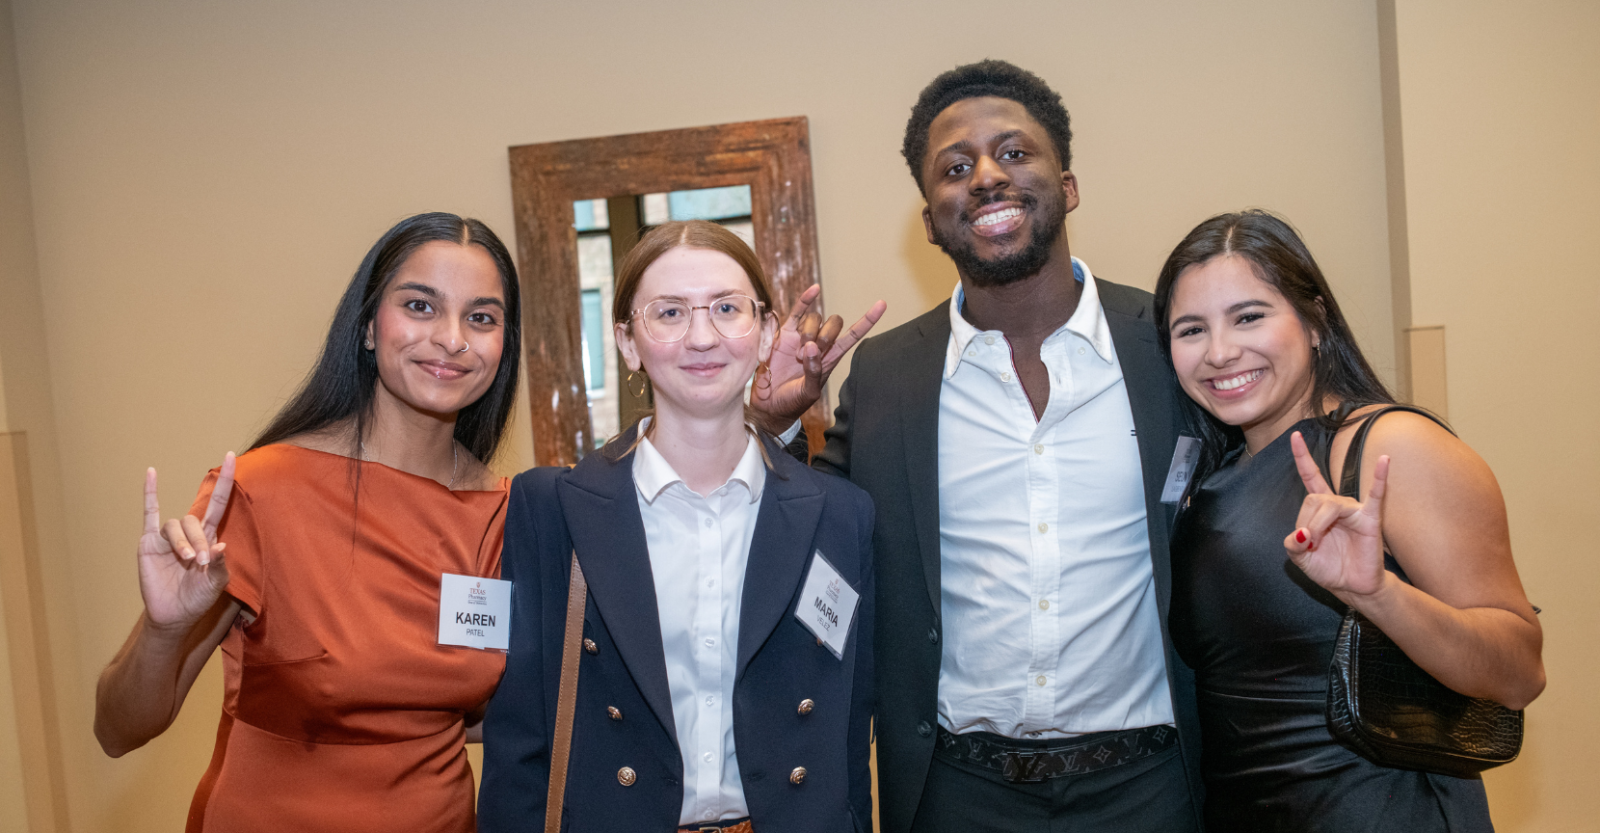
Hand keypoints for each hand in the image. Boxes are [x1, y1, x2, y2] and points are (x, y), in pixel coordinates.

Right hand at [138, 453, 234, 631]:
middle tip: (200, 561)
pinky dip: (150, 494)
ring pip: (175, 526)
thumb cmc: (197, 598)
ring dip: (182, 541)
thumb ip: (219, 565)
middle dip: (198, 540)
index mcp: (209, 538)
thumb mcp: (215, 584)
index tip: (232, 457)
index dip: (225, 482)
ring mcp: (168, 537)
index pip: (218, 504)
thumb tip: (221, 545)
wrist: (173, 615)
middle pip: (195, 522)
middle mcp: (189, 533)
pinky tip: (152, 474)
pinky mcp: (149, 543)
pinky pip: (149, 514)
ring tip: (187, 560)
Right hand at [751, 284, 885, 424]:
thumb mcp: (808, 392)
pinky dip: (805, 300)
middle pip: (833, 323)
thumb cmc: (793, 400)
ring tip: (798, 356)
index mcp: (831, 357)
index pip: (853, 335)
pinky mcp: (785, 334)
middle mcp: (819, 344)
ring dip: (808, 333)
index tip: (881, 304)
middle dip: (824, 335)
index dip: (867, 320)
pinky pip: (797, 312)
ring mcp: (802, 337)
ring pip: (815, 318)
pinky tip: (814, 290)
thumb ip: (813, 372)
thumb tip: (812, 347)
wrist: (770, 403)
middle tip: (809, 356)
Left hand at [1282, 431, 1391, 599]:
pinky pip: (1376, 495)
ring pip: (1330, 505)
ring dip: (1317, 525)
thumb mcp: (1300, 558)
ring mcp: (1355, 511)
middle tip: (1308, 544)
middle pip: (1314, 499)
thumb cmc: (1329, 568)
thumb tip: (1301, 533)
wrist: (1352, 587)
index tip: (1294, 435)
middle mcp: (1337, 505)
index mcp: (1320, 509)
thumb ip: (1292, 544)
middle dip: (1305, 522)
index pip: (1310, 477)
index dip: (1302, 457)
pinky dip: (1380, 478)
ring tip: (1316, 542)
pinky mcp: (1370, 520)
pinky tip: (1384, 461)